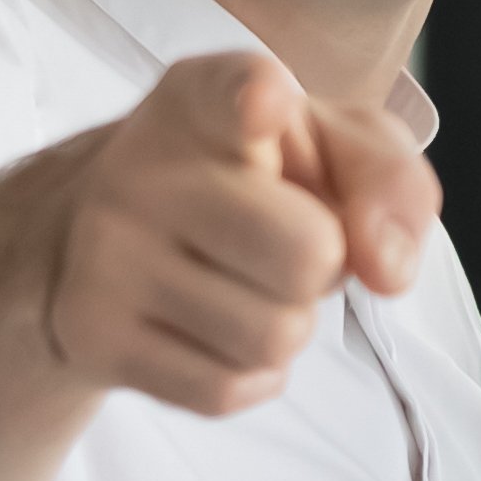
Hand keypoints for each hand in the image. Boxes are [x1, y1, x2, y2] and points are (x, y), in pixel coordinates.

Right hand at [35, 51, 433, 413]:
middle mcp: (141, 167)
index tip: (265, 104)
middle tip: (279, 244)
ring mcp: (105, 253)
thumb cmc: (243, 183)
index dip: (259, 99)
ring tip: (240, 284)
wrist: (90, 235)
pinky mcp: (90, 334)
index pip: (231, 91)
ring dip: (286, 326)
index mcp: (203, 101)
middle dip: (324, 268)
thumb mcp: (329, 149)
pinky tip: (210, 330)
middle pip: (309, 255)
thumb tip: (389, 270)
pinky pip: (227, 389)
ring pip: (276, 336)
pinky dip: (246, 375)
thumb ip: (390, 181)